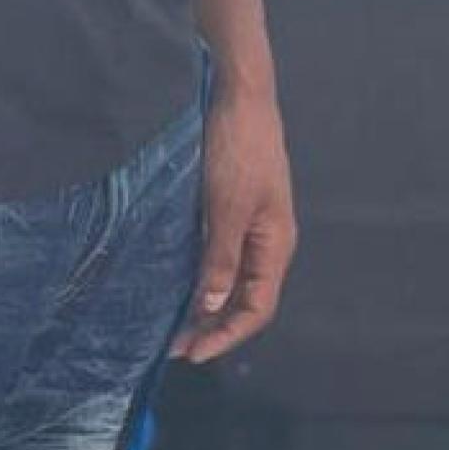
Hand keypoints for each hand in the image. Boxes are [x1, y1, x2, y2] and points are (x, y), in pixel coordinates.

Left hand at [173, 79, 297, 363]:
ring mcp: (252, 224)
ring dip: (206, 304)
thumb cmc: (237, 150)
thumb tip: (211, 308)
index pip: (256, 309)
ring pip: (232, 280)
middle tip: (174, 346)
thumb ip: (220, 260)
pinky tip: (179, 282)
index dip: (226, 336)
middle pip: (244, 299)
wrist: (240, 96)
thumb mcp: (225, 208)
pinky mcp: (234, 208)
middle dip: (213, 326)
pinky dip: (202, 276)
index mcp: (275, 246)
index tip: (192, 353)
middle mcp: (267, 241)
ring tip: (173, 323)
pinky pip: (221, 255)